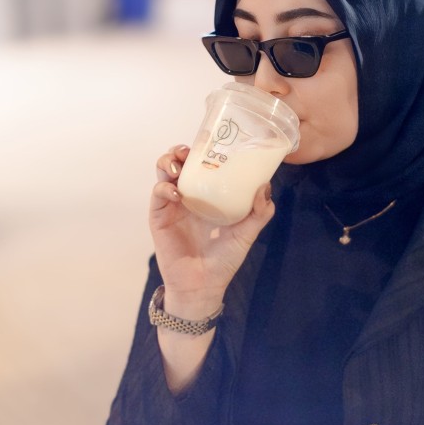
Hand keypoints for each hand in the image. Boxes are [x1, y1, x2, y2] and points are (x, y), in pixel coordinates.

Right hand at [149, 144, 275, 303]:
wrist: (204, 286)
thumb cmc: (224, 260)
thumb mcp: (246, 234)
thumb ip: (259, 213)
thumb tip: (265, 186)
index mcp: (208, 196)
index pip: (202, 165)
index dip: (201, 149)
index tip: (209, 139)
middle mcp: (188, 196)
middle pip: (179, 163)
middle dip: (180, 151)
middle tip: (187, 150)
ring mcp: (172, 205)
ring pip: (163, 174)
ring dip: (168, 163)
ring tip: (178, 166)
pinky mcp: (159, 217)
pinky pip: (158, 195)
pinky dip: (164, 188)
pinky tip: (177, 192)